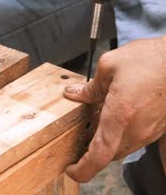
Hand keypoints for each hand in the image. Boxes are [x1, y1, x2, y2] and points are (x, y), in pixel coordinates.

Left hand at [63, 36, 165, 182]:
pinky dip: (119, 136)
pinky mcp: (157, 128)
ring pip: (121, 148)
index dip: (83, 168)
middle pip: (108, 154)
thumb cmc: (150, 59)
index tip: (71, 170)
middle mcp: (137, 128)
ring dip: (106, 143)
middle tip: (76, 140)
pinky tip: (112, 118)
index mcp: (121, 113)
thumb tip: (73, 94)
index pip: (100, 153)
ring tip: (92, 126)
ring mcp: (149, 130)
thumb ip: (90, 86)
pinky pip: (133, 140)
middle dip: (90, 152)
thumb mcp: (110, 65)